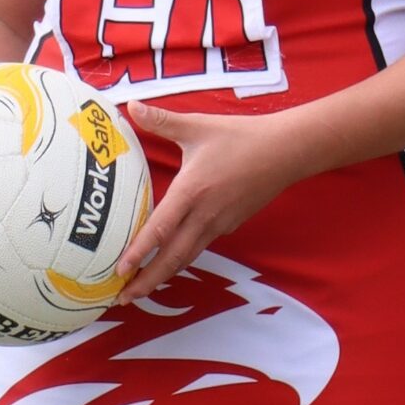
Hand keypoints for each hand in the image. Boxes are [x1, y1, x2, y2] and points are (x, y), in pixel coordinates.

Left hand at [116, 99, 300, 298]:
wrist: (285, 152)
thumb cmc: (241, 137)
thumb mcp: (197, 126)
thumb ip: (161, 120)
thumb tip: (131, 105)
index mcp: (191, 191)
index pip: (159, 229)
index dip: (138, 252)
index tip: (119, 270)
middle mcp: (204, 215)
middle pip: (171, 257)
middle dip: (146, 281)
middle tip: (122, 298)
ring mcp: (219, 224)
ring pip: (186, 257)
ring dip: (162, 276)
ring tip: (140, 290)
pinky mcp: (229, 225)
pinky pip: (200, 247)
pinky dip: (181, 261)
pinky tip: (169, 264)